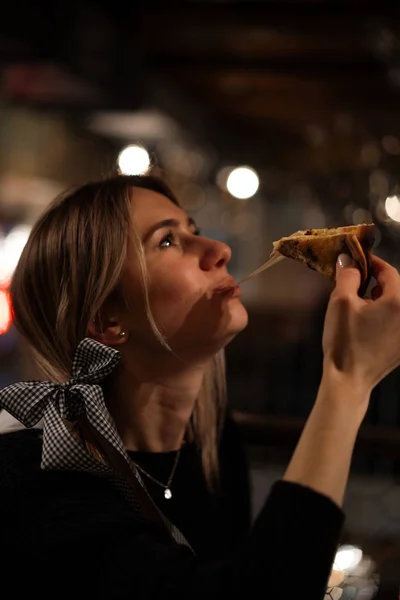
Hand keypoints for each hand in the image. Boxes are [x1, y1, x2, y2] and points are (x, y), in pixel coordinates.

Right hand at [322, 253, 399, 395]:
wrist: (349, 380)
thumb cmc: (345, 340)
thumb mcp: (340, 302)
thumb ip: (347, 276)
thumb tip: (348, 258)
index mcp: (398, 302)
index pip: (389, 272)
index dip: (372, 263)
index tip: (356, 261)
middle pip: (395, 289)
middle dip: (375, 282)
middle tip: (354, 283)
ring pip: (395, 305)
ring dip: (379, 299)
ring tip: (358, 304)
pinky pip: (396, 322)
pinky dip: (384, 316)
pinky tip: (365, 323)